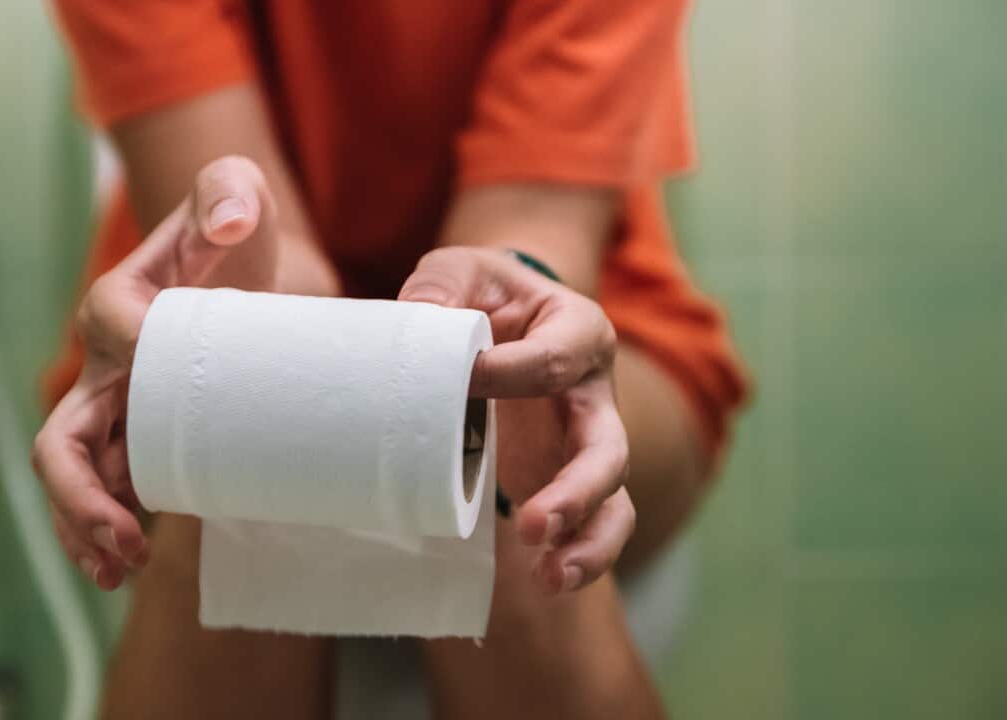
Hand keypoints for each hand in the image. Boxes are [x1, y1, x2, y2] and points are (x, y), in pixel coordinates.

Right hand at [32, 156, 278, 588]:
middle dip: (81, 496)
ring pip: (74, 476)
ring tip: (120, 569)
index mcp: (117, 304)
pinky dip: (103, 529)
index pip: (113, 332)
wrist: (252, 274)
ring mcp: (118, 407)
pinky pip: (106, 488)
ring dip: (85, 528)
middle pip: (63, 438)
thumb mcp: (237, 196)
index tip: (192, 391)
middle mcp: (104, 363)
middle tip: (126, 540)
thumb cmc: (236, 233)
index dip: (141, 361)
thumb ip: (228, 190)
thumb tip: (228, 223)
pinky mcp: (142, 435)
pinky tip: (125, 565)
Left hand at [399, 247, 633, 594]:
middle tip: (532, 524)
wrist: (498, 318)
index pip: (554, 360)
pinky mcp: (567, 477)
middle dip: (575, 491)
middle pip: (606, 447)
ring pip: (612, 497)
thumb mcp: (458, 272)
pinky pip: (594, 523)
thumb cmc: (480, 295)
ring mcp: (587, 441)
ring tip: (550, 576)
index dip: (507, 374)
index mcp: (578, 330)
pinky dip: (578, 555)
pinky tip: (548, 581)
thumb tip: (414, 322)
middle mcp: (595, 393)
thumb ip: (438, 289)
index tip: (462, 381)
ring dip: (586, 539)